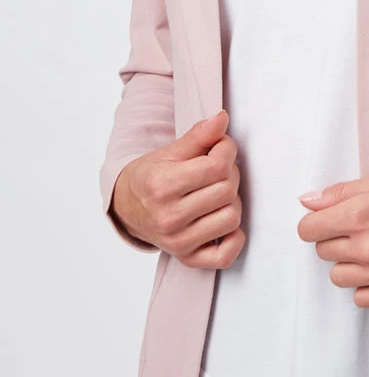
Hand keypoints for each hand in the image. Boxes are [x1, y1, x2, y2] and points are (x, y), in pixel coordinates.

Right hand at [110, 109, 245, 268]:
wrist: (128, 207)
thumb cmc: (152, 176)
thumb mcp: (171, 151)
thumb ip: (199, 135)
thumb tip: (222, 118)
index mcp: (163, 186)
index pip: (217, 166)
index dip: (227, 150)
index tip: (220, 147)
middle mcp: (169, 218)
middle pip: (227, 191)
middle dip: (229, 174)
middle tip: (217, 170)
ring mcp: (178, 241)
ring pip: (231, 218)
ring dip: (232, 201)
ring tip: (217, 193)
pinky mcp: (187, 258)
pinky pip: (225, 256)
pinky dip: (233, 238)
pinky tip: (221, 219)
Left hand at [296, 168, 368, 307]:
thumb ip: (341, 192)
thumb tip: (308, 201)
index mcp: (360, 215)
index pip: (309, 230)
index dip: (315, 222)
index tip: (327, 219)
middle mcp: (368, 247)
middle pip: (323, 252)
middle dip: (335, 238)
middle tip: (358, 227)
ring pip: (338, 277)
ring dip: (347, 262)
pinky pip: (361, 298)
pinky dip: (365, 284)